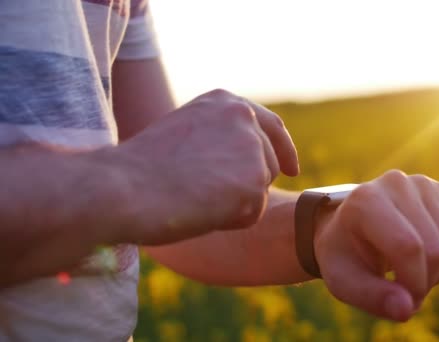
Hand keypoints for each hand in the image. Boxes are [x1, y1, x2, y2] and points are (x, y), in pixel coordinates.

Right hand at [113, 89, 298, 244]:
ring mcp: (251, 149)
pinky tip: (201, 209)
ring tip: (195, 196)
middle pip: (267, 164)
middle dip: (247, 185)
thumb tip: (250, 163)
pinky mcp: (254, 183)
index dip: (284, 148)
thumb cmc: (142, 168)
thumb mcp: (186, 133)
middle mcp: (244, 118)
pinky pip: (252, 213)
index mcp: (226, 102)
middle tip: (203, 193)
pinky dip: (230, 220)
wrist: (123, 188)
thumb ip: (220, 138)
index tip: (292, 167)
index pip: (270, 125)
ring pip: (259, 190)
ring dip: (234, 202)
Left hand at [314, 170, 438, 320]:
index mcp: (365, 200)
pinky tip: (424, 259)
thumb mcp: (344, 281)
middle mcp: (396, 184)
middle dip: (424, 283)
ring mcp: (423, 185)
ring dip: (438, 274)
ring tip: (408, 272)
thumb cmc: (345, 256)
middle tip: (401, 289)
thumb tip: (406, 310)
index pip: (408, 247)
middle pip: (435, 249)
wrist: (350, 227)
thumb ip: (371, 297)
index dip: (413, 284)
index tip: (401, 302)